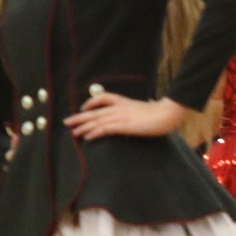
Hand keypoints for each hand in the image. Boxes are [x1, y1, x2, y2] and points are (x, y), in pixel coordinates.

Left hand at [63, 92, 187, 140]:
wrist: (169, 113)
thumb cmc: (161, 112)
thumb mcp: (148, 107)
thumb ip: (141, 107)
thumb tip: (147, 104)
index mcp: (124, 102)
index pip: (103, 98)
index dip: (91, 102)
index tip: (82, 107)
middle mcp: (119, 108)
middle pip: (95, 111)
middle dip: (79, 117)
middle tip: (66, 122)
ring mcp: (121, 116)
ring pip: (97, 121)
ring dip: (83, 127)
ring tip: (73, 132)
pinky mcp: (124, 126)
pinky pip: (105, 129)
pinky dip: (94, 133)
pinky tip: (87, 137)